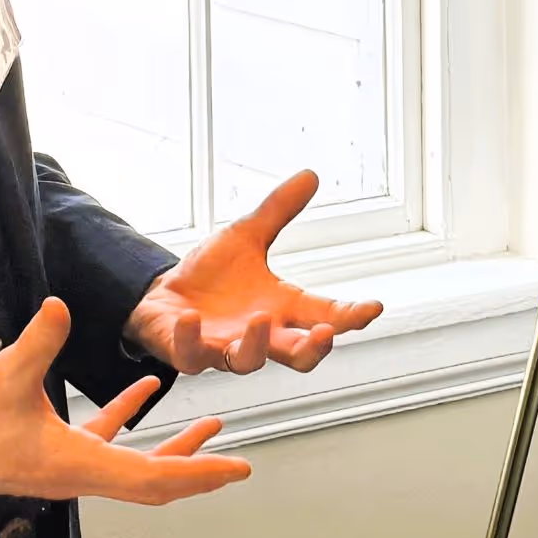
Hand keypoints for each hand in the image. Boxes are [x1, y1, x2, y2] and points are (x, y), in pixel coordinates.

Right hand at [0, 298, 248, 505]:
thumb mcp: (6, 376)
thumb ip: (39, 341)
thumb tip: (60, 307)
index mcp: (80, 465)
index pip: (155, 477)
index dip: (200, 472)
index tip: (237, 469)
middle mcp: (83, 475)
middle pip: (156, 482)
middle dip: (199, 471)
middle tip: (238, 464)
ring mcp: (71, 467)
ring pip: (137, 465)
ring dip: (175, 448)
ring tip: (213, 426)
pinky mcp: (56, 453)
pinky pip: (106, 441)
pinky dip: (129, 418)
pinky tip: (146, 390)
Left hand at [124, 171, 384, 376]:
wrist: (164, 297)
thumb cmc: (212, 276)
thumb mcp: (246, 236)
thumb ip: (278, 211)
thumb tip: (310, 175)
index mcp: (282, 308)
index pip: (326, 316)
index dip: (351, 316)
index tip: (373, 308)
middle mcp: (260, 335)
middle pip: (299, 356)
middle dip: (315, 348)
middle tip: (327, 333)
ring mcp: (225, 347)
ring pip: (250, 362)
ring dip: (258, 344)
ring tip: (262, 318)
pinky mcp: (189, 352)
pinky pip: (192, 355)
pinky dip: (192, 338)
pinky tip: (191, 317)